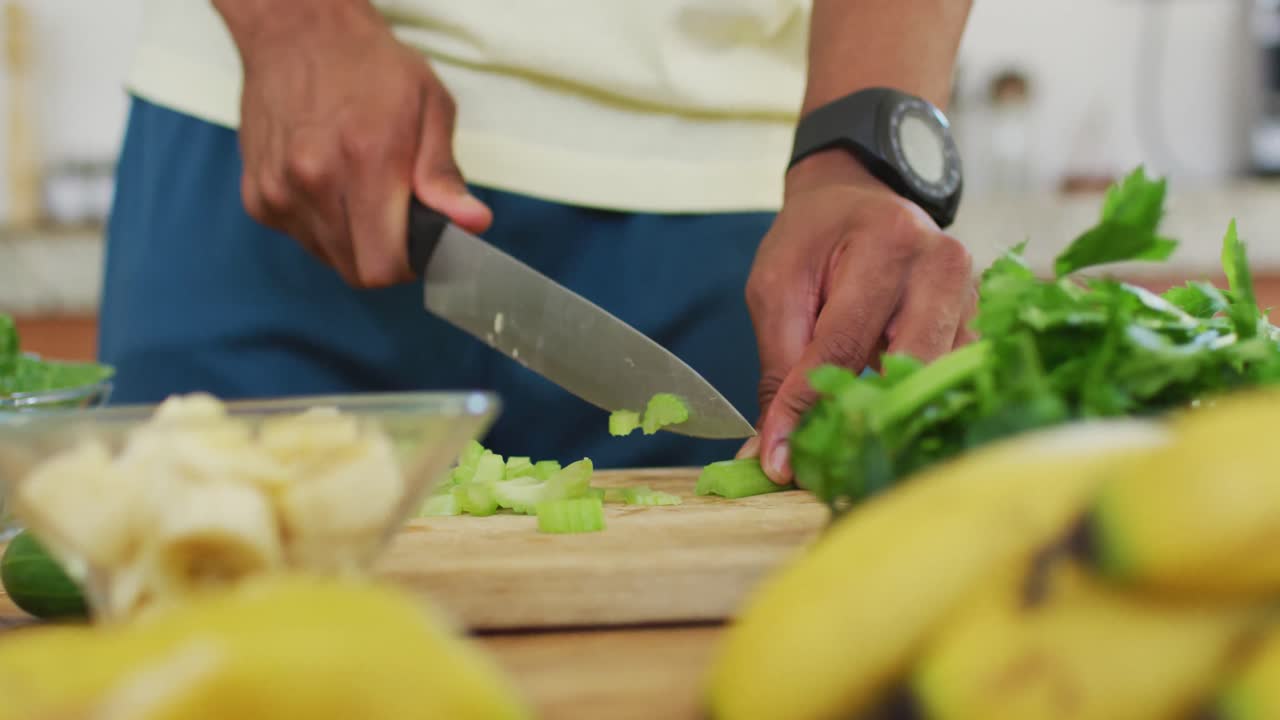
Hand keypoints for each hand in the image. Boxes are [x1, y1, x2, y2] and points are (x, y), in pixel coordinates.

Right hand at [217, 0, 490, 286]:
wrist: (297, 31)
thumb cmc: (370, 65)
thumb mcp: (429, 107)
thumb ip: (444, 174)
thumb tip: (472, 222)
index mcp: (365, 161)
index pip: (384, 265)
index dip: (409, 264)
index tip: (420, 243)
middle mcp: (314, 181)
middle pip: (357, 272)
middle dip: (384, 257)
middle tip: (395, 219)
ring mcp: (279, 192)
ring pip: (328, 258)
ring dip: (352, 242)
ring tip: (360, 192)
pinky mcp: (257, 196)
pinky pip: (300, 238)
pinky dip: (321, 226)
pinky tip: (330, 185)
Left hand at [741, 151, 976, 483]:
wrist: (859, 199)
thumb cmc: (814, 240)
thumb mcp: (777, 289)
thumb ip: (777, 370)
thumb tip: (772, 454)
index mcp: (887, 242)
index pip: (844, 342)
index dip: (809, 406)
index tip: (782, 460)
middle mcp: (944, 264)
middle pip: (910, 365)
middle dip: (866, 420)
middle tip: (826, 464)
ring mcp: (973, 295)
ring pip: (941, 380)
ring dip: (897, 421)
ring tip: (853, 456)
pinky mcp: (980, 323)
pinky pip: (955, 381)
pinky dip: (920, 409)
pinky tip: (888, 434)